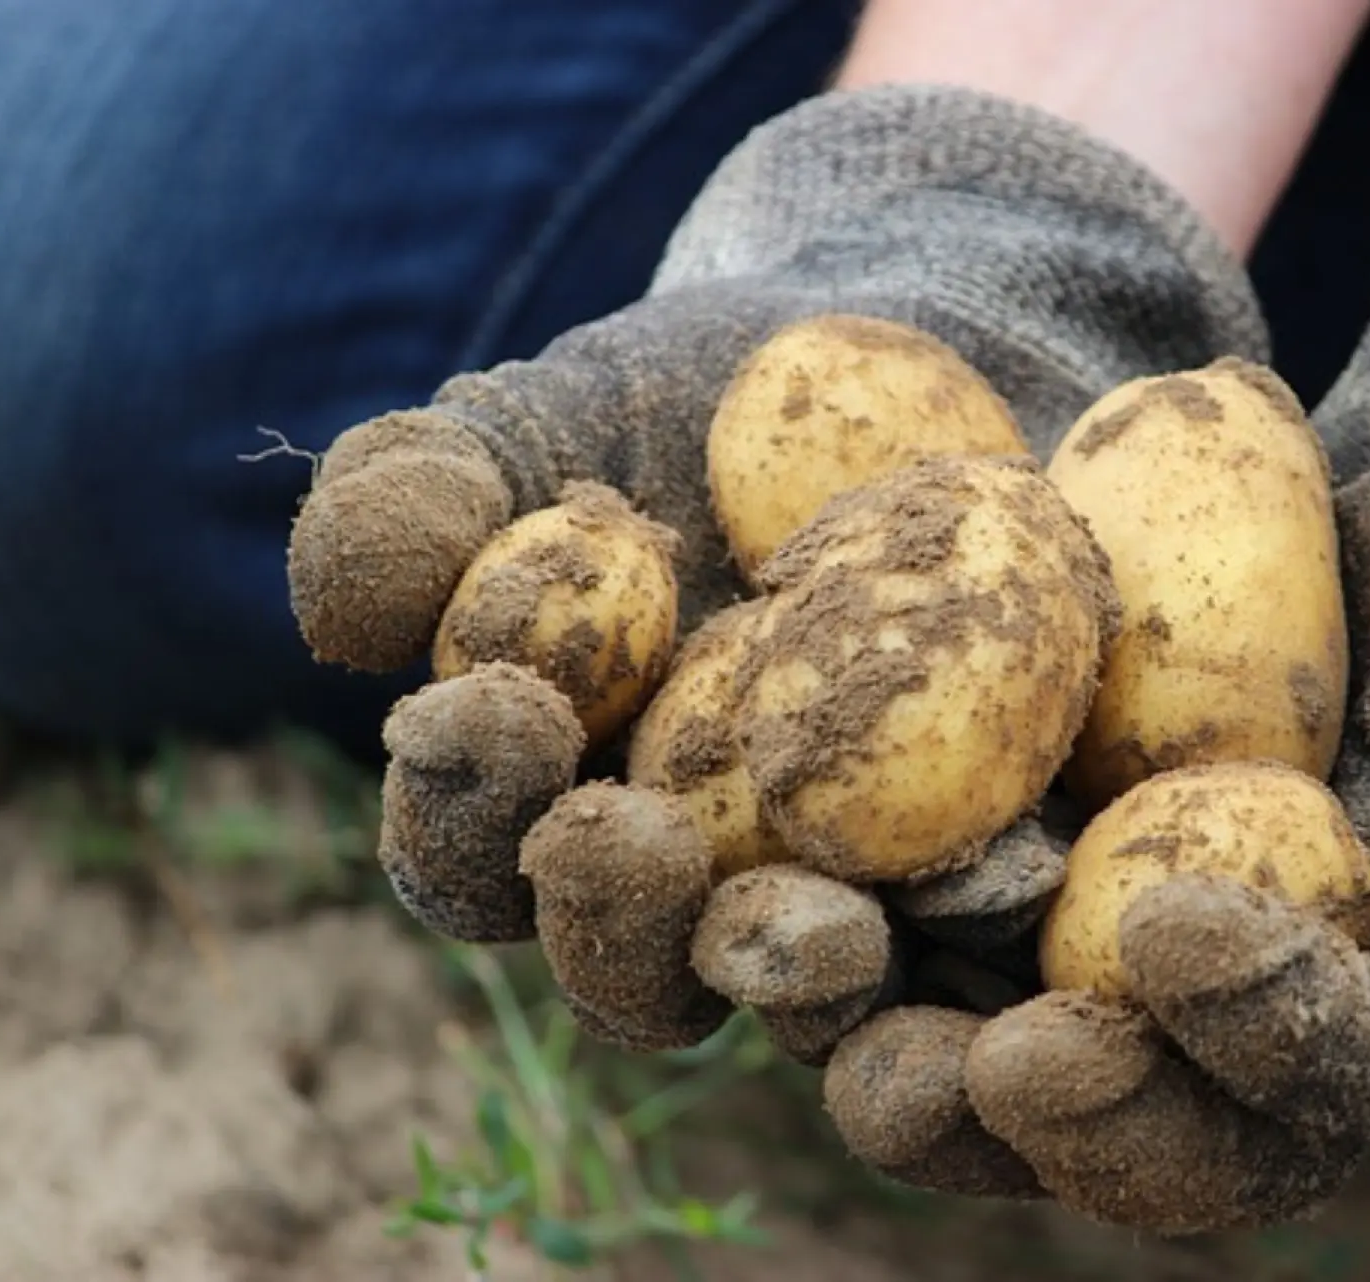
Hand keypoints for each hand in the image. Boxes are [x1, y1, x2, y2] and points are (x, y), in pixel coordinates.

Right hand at [284, 84, 1263, 1138]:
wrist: (942, 361)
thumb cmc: (708, 397)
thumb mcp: (553, 419)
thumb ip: (427, 502)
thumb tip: (345, 620)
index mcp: (560, 806)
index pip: (474, 849)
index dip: (465, 799)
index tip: (503, 704)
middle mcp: (701, 890)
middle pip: (638, 971)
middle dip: (623, 924)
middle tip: (639, 841)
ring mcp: (860, 904)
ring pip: (817, 1001)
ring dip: (806, 982)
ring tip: (826, 930)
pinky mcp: (1007, 885)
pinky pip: (999, 951)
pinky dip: (998, 943)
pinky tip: (1024, 887)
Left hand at [823, 94, 1369, 1229]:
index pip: (1346, 1074)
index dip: (1259, 1041)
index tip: (1162, 937)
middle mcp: (1271, 991)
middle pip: (1150, 1108)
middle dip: (1037, 1104)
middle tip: (925, 1071)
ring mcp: (1146, 909)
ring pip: (1007, 1020)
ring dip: (888, 1023)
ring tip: (778, 961)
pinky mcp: (1046, 819)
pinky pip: (932, 875)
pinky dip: (840, 870)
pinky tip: (733, 826)